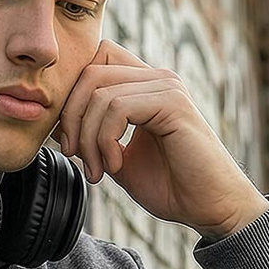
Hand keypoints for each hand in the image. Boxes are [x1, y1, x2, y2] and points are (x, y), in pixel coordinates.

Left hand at [52, 38, 268, 238]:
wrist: (210, 208)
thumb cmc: (171, 187)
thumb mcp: (118, 159)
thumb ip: (93, 137)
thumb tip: (58, 125)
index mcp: (144, 87)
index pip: (95, 60)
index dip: (72, 96)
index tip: (69, 140)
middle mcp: (156, 78)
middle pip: (90, 71)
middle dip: (71, 117)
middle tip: (75, 157)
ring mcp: (166, 87)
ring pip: (100, 92)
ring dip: (88, 138)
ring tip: (98, 171)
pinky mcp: (172, 103)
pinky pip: (117, 108)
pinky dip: (105, 140)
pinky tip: (116, 166)